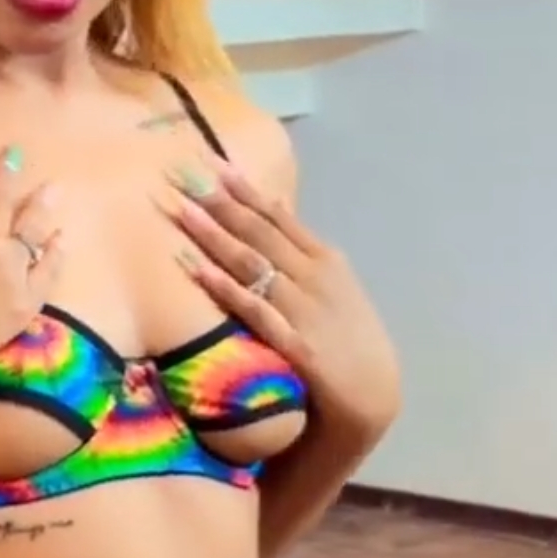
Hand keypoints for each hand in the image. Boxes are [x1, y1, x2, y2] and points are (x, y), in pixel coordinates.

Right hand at [0, 138, 62, 414]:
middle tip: (13, 155)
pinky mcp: (22, 307)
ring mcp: (11, 273)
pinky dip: (56, 253)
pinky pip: (48, 272)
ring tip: (52, 190)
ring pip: (33, 229)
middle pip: (2, 195)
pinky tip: (61, 241)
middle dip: (6, 172)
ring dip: (42, 206)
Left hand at [174, 166, 399, 442]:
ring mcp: (306, 307)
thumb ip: (301, 260)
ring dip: (214, 233)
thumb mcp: (332, 291)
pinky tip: (196, 267)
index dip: (242, 188)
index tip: (210, 161)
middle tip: (183, 173)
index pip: (277, 215)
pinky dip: (223, 286)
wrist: (375, 396)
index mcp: (325, 259)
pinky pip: (253, 308)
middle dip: (219, 200)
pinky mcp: (296, 342)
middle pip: (259, 230)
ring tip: (181, 208)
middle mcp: (315, 275)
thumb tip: (268, 222)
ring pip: (251, 261)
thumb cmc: (348, 343)